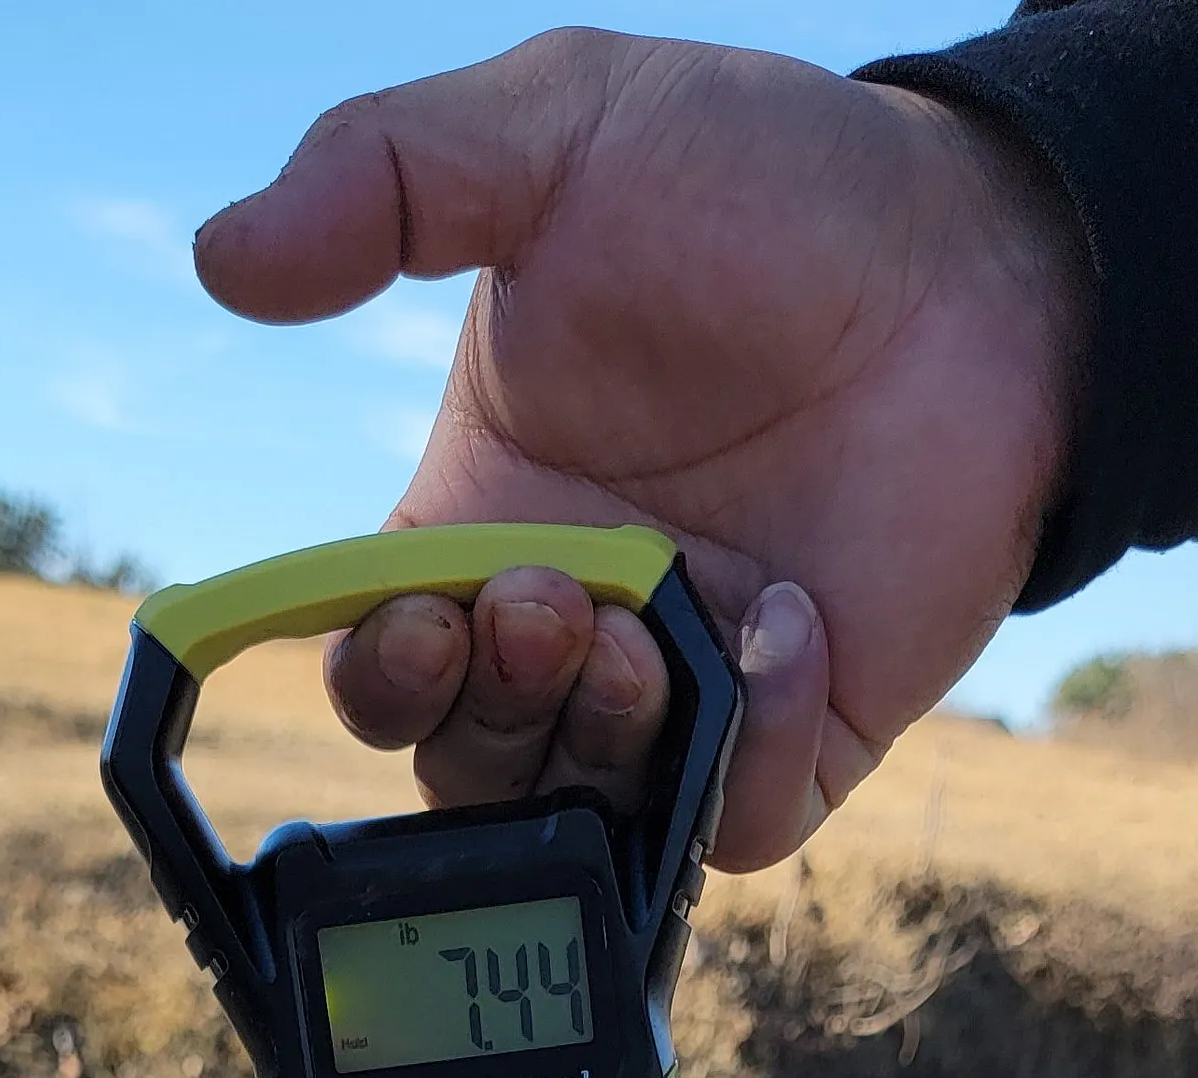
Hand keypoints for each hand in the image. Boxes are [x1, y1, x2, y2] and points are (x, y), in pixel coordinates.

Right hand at [195, 28, 1088, 869]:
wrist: (975, 252)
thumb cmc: (761, 187)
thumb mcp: (555, 133)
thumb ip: (385, 175)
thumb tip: (221, 260)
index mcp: (486, 521)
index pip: (383, 664)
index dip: (380, 675)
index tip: (422, 615)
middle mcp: (579, 624)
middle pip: (468, 766)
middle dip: (484, 712)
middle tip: (548, 602)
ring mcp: (694, 688)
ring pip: (585, 814)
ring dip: (591, 743)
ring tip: (651, 628)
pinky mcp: (805, 725)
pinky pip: (739, 824)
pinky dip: (742, 762)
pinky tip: (788, 627)